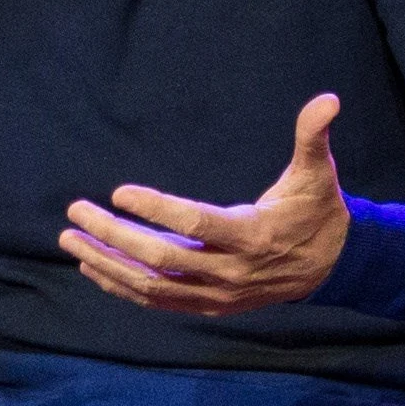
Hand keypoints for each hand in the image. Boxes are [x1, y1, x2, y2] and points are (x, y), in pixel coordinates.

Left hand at [59, 94, 349, 316]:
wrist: (331, 266)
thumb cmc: (315, 210)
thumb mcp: (317, 172)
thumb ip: (313, 136)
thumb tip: (328, 99)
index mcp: (252, 236)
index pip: (195, 225)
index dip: (156, 209)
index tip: (119, 193)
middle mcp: (230, 271)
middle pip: (161, 259)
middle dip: (113, 236)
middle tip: (77, 211)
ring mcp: (217, 294)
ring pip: (151, 285)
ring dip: (107, 263)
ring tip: (73, 238)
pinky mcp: (208, 306)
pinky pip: (157, 302)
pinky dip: (122, 286)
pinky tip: (94, 267)